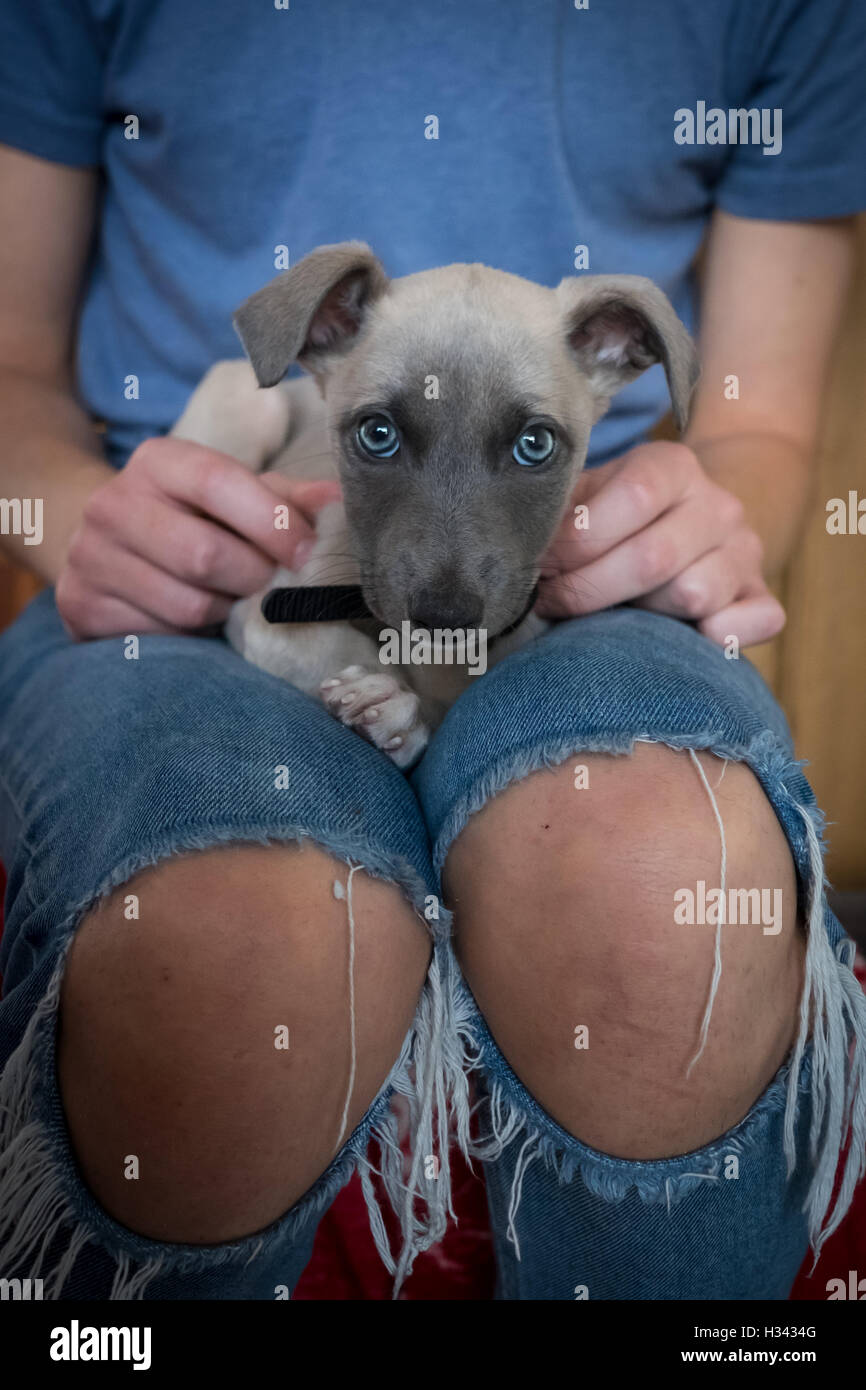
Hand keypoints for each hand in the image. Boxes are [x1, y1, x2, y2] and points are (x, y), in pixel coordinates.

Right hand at [56, 436, 340, 637]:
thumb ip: (286, 500)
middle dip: (254, 579)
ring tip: (237, 604)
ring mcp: (90, 557)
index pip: (217, 481)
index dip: (271, 521)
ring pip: (185, 605)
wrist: (107, 546)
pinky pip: (160, 636)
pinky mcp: (81, 606)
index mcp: (158, 461)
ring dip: (227, 614)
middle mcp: (112, 502)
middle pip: (203, 554)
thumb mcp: (236, 498)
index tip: (307, 553)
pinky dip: (193, 637)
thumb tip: (340, 504)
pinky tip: (199, 623)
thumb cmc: (191, 518)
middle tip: (275, 589)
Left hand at [536, 441, 784, 648]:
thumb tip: (518, 543)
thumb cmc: (617, 521)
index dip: (579, 541)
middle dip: (589, 589)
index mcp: (674, 467)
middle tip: (554, 601)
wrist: (690, 525)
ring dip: (642, 615)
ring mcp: (747, 552)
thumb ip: (557, 515)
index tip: (543, 567)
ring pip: (694, 594)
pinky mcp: (763, 597)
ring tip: (616, 610)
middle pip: (654, 557)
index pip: (633, 496)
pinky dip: (717, 637)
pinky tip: (679, 635)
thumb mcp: (585, 500)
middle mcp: (719, 505)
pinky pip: (756, 621)